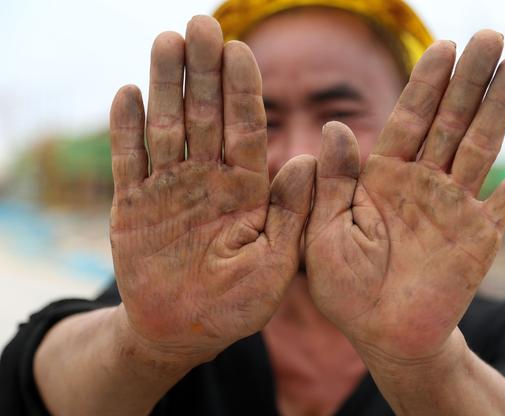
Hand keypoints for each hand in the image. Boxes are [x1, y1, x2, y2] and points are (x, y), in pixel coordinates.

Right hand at [109, 16, 313, 366]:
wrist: (184, 330)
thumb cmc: (238, 304)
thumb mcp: (277, 264)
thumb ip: (291, 213)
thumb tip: (307, 160)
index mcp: (248, 189)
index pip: (247, 128)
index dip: (244, 90)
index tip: (242, 49)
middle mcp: (209, 179)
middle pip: (206, 115)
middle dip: (204, 71)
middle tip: (200, 24)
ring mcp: (169, 188)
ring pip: (167, 127)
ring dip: (166, 85)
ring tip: (166, 41)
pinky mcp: (133, 205)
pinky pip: (129, 161)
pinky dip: (126, 130)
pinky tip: (128, 93)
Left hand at [305, 31, 504, 365]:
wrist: (383, 333)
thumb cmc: (345, 287)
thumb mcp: (324, 233)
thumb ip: (334, 183)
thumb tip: (334, 126)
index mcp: (382, 177)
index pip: (407, 119)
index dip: (425, 84)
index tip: (442, 46)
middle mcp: (422, 182)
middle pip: (450, 122)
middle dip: (468, 80)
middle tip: (490, 36)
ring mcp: (454, 205)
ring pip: (482, 147)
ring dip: (500, 109)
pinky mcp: (480, 235)